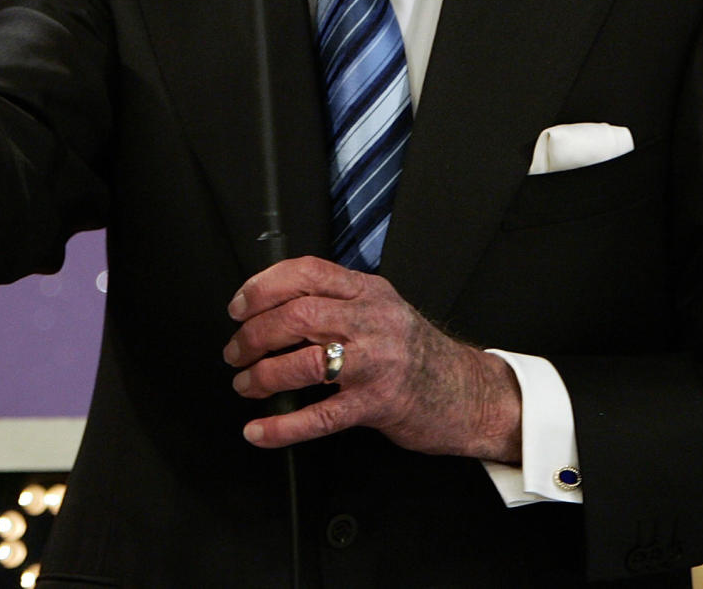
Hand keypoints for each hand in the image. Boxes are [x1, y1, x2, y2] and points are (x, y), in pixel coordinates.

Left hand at [224, 256, 520, 460]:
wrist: (466, 392)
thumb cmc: (416, 352)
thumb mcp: (382, 308)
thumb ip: (337, 300)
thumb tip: (274, 304)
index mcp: (368, 291)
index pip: (307, 272)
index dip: (264, 286)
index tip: (239, 304)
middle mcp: (372, 321)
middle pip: (299, 316)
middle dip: (255, 334)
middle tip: (236, 350)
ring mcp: (376, 363)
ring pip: (305, 363)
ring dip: (262, 376)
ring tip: (246, 384)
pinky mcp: (377, 404)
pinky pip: (321, 416)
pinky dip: (283, 426)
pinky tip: (260, 430)